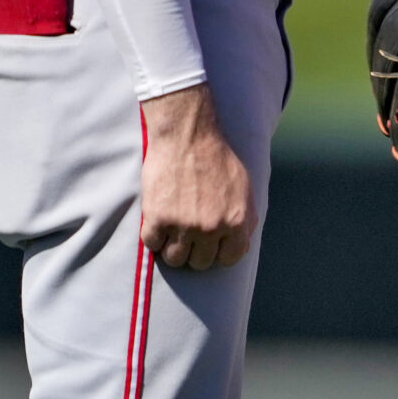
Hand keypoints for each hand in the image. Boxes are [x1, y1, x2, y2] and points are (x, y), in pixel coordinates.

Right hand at [139, 83, 253, 269]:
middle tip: (188, 235)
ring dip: (172, 248)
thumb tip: (240, 246)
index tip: (209, 244)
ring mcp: (184, 226)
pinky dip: (153, 235)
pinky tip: (158, 221)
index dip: (218, 253)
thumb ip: (245, 219)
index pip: (229, 259)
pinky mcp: (158, 219)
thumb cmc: (218, 159)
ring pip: (174, 259)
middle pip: (200, 263)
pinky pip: (152, 244)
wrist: (188, 136)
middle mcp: (212, 228)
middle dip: (195, 251)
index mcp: (237, 222)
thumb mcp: (244, 189)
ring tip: (172, 231)